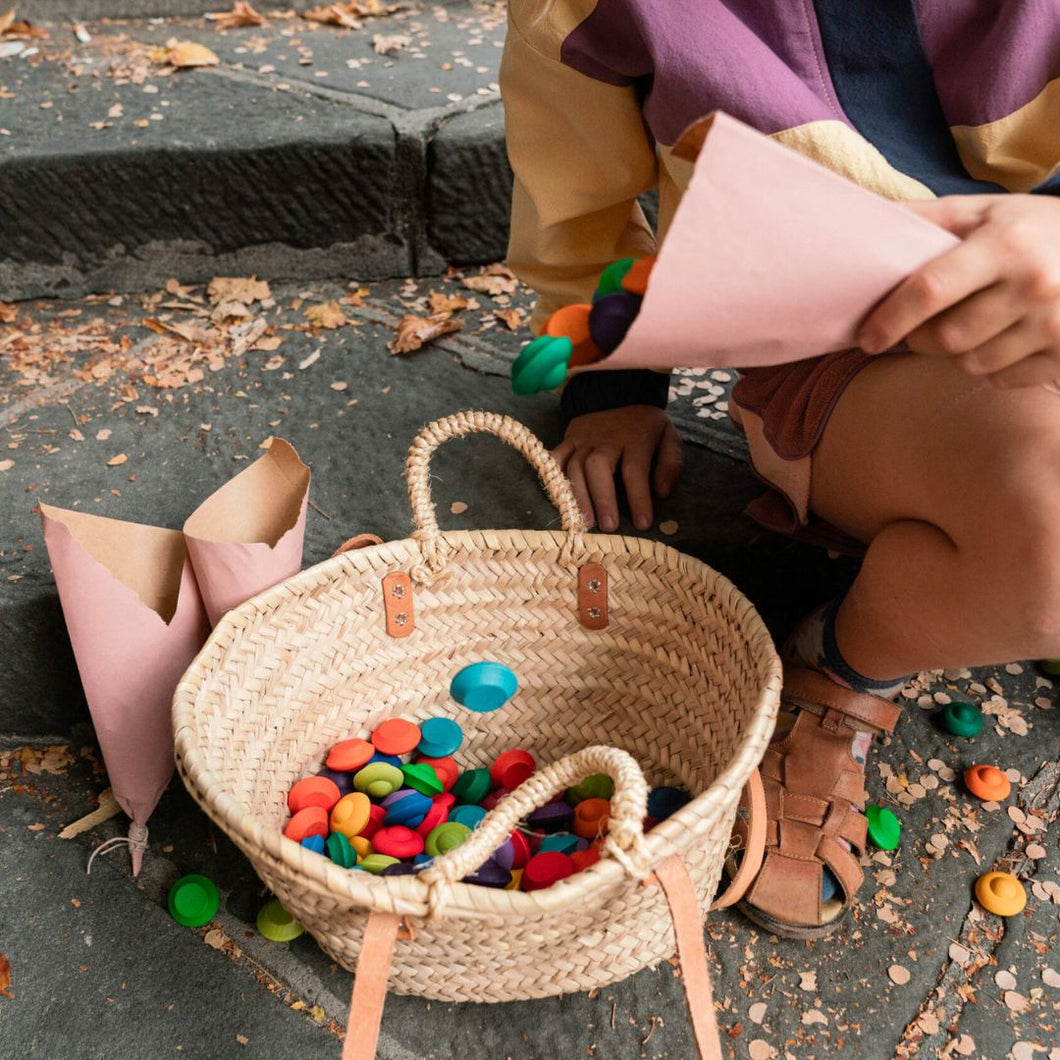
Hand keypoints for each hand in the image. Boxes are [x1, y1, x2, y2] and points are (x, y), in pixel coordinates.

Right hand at [551, 406, 682, 531]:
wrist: (616, 390)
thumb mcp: (668, 437)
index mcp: (635, 439)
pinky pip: (556, 458)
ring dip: (578, 496)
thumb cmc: (644, 423)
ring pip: (575, 466)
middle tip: (608, 526)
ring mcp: (584, 439)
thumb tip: (661, 493)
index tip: (642, 524)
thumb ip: (670, 465)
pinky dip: (553, 477)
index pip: (635, 470)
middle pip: (599, 467)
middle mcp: (606, 439)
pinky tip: (558, 498)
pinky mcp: (568, 439)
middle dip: (602, 498)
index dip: (638, 498)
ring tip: (585, 522)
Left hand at [857, 194, 1059, 387]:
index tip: (868, 337)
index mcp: (1008, 244)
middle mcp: (1035, 286)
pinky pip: (1004, 380)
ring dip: (957, 353)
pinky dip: (994, 367)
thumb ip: (932, 219)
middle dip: (920, 337)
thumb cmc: (1041, 230)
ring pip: (971, 363)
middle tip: (921, 326)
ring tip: (973, 325)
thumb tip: (866, 223)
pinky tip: (1007, 339)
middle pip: (945, 338)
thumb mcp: (992, 211)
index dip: (890, 318)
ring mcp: (1056, 325)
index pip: (931, 290)